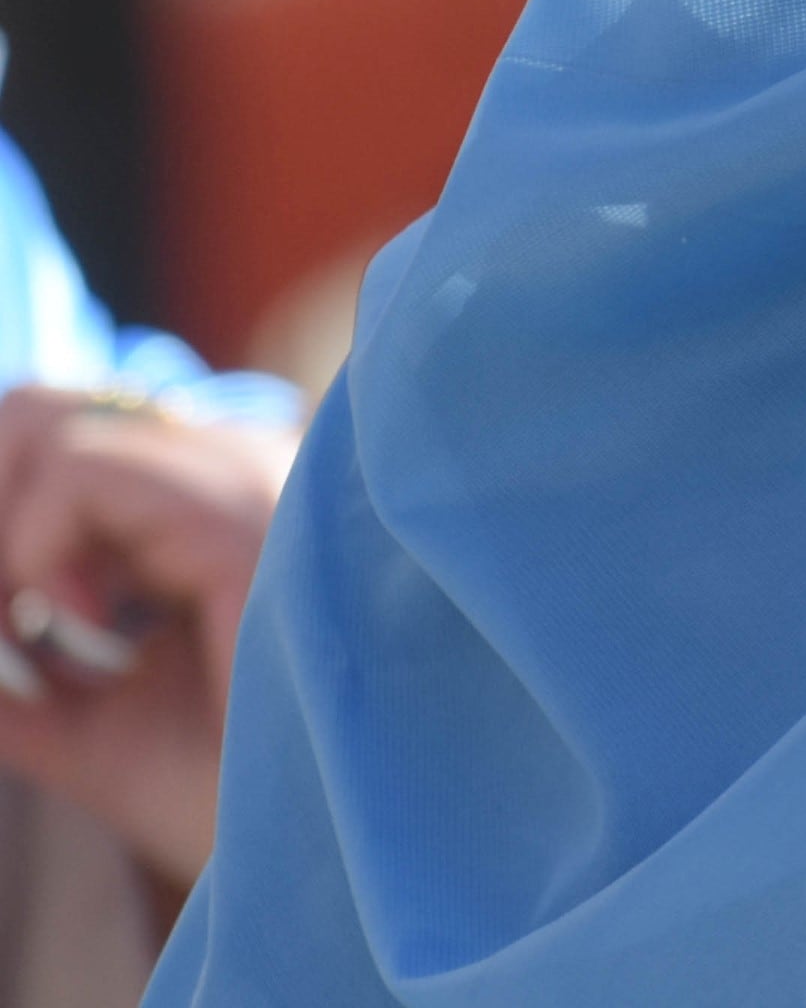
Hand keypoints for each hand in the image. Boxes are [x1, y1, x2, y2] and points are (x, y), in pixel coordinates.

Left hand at [0, 384, 297, 890]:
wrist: (310, 859)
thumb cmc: (227, 803)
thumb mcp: (83, 726)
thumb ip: (12, 678)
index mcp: (208, 508)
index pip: (62, 440)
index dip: (4, 518)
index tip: (7, 617)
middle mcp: (238, 467)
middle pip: (46, 412)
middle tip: (7, 613)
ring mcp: (248, 478)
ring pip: (52, 428)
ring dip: (6, 536)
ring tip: (28, 623)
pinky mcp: (242, 515)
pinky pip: (83, 474)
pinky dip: (35, 546)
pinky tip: (80, 626)